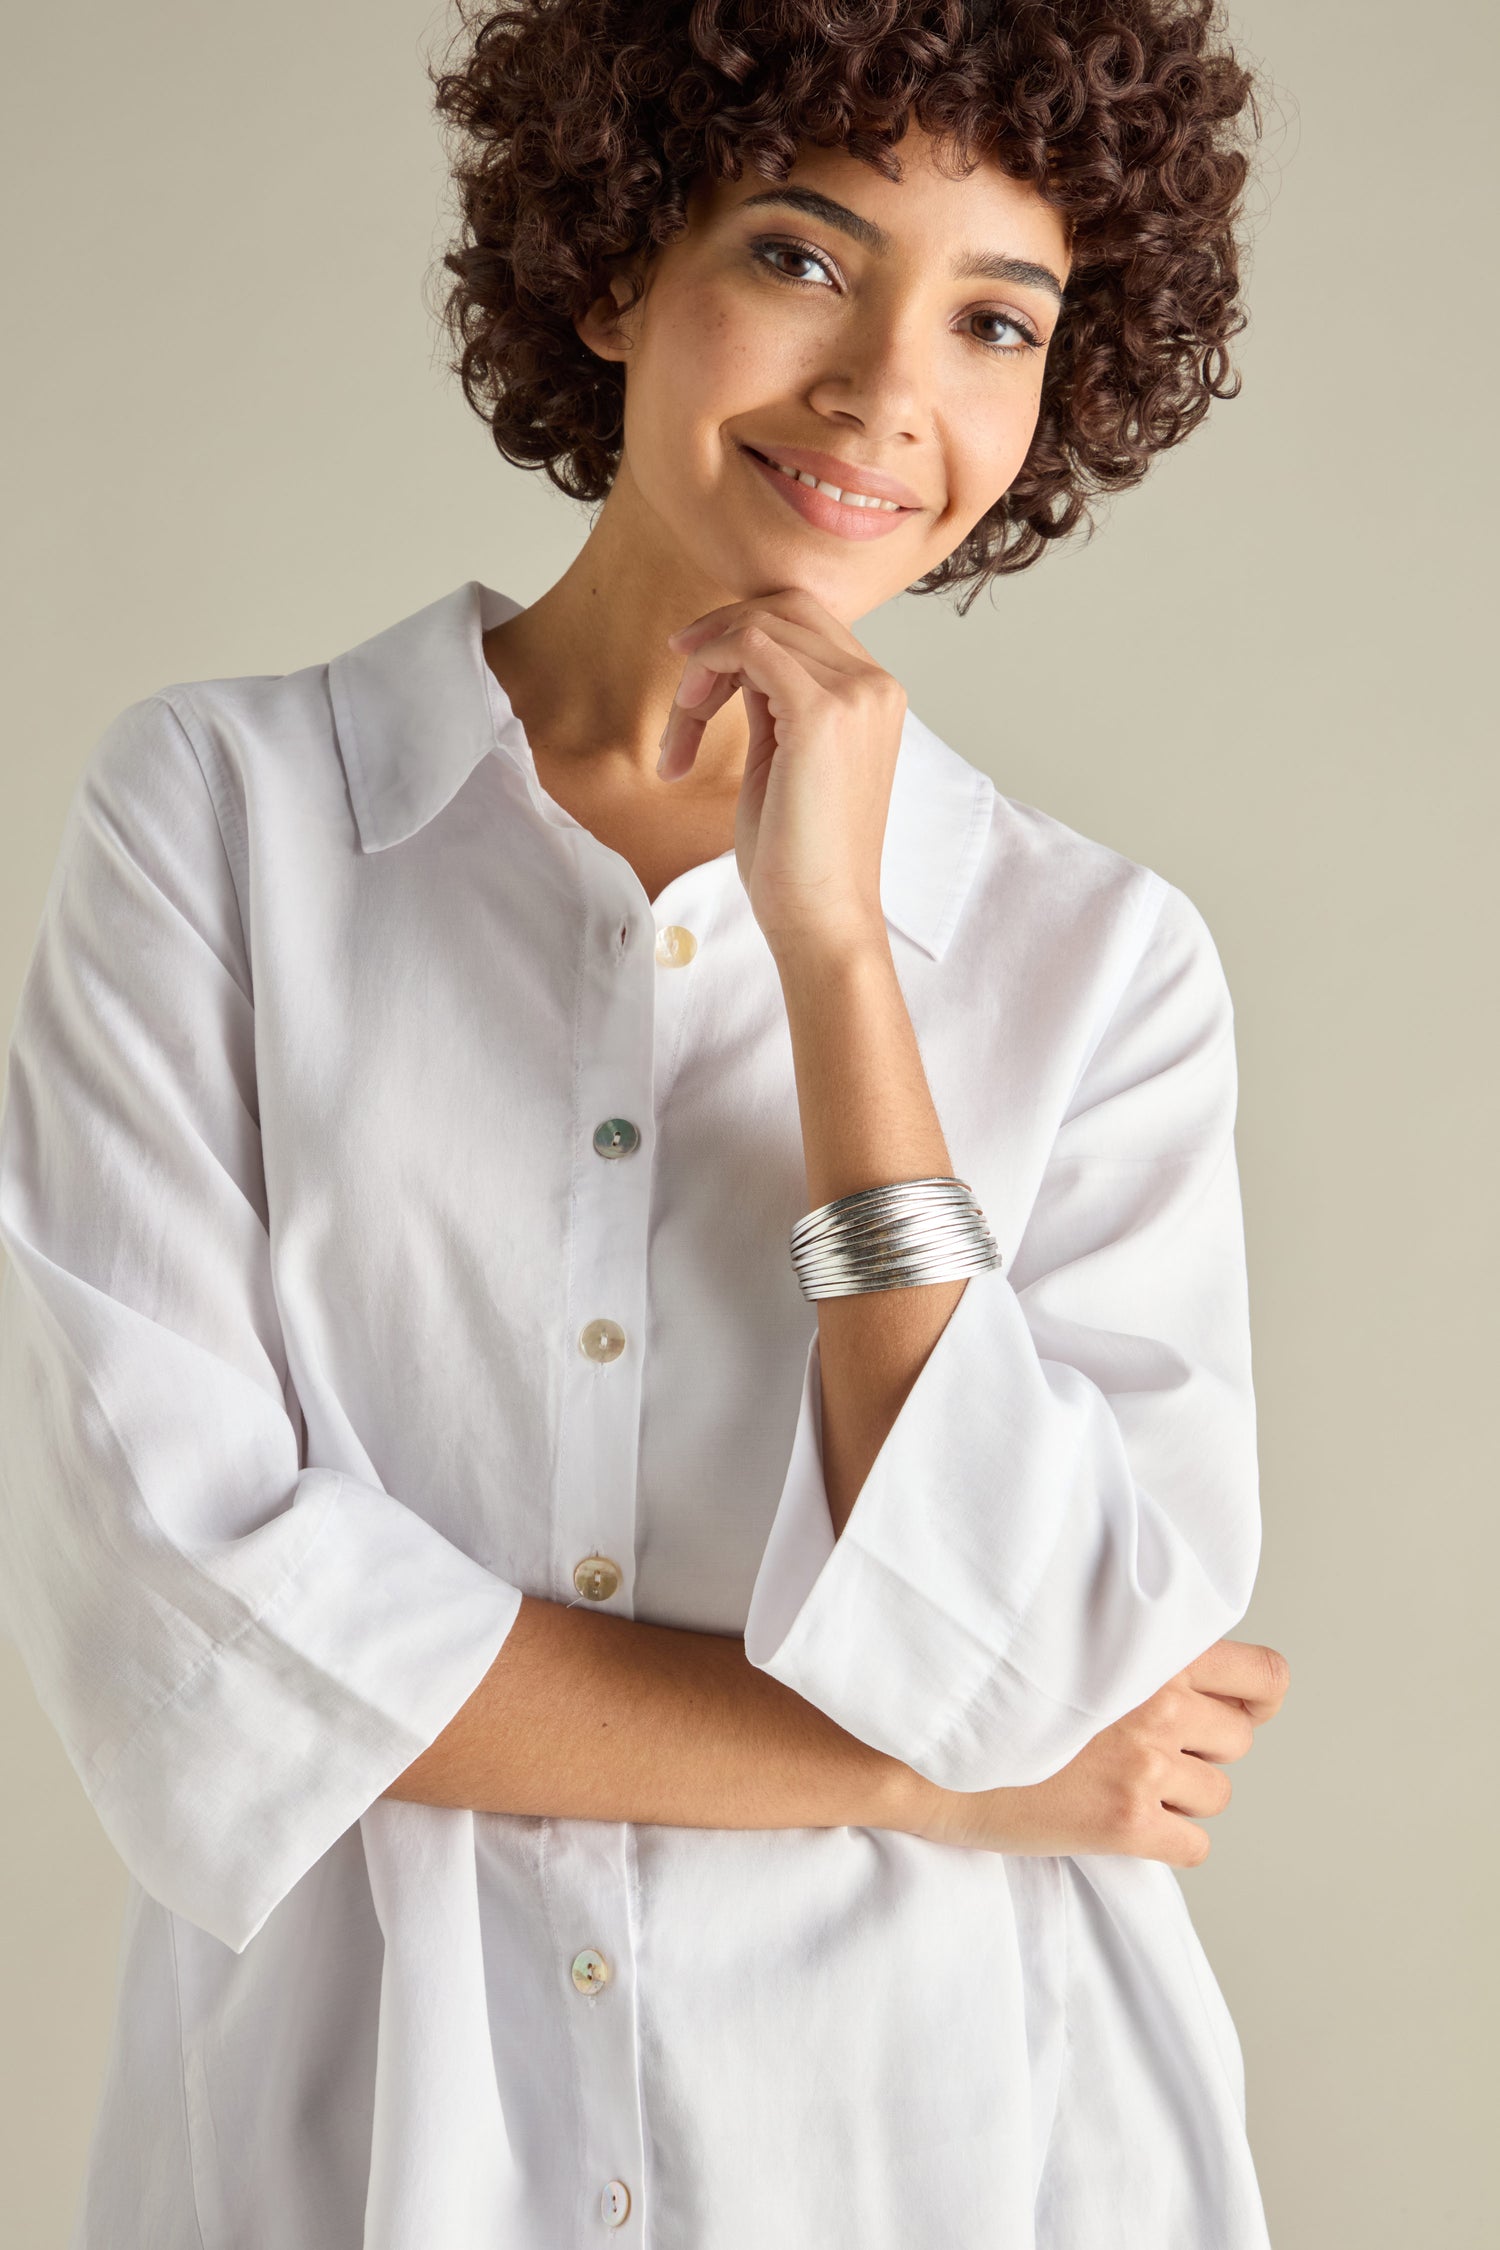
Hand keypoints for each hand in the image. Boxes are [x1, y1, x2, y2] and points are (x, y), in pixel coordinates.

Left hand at [659, 589, 905, 959]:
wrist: (822, 919)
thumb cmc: (798, 858)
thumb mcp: (783, 759)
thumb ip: (774, 703)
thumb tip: (736, 663)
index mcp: (874, 696)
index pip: (804, 623)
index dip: (739, 637)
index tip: (694, 681)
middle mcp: (876, 684)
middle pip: (785, 608)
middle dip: (718, 637)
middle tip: (681, 690)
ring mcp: (855, 694)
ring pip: (760, 624)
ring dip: (704, 664)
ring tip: (681, 729)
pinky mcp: (823, 711)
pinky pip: (749, 646)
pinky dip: (707, 669)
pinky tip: (687, 719)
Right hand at [895, 1637, 1290, 1867]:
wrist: (924, 1746)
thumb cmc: (986, 1690)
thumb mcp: (1067, 1640)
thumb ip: (1132, 1648)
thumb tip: (1184, 1678)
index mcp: (1149, 1647)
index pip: (1263, 1675)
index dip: (1254, 1698)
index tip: (1230, 1709)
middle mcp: (1160, 1702)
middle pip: (1239, 1739)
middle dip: (1204, 1747)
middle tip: (1149, 1748)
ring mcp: (1146, 1764)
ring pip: (1217, 1793)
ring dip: (1182, 1793)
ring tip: (1121, 1780)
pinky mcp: (1126, 1823)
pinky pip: (1194, 1844)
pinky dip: (1169, 1840)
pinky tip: (1122, 1822)